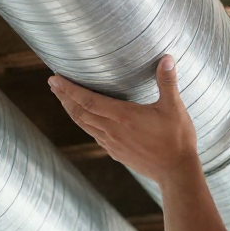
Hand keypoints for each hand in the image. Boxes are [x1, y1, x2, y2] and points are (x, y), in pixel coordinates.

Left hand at [48, 55, 198, 183]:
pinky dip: (84, 124)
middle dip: (64, 97)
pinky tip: (85, 120)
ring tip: (62, 99)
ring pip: (84, 125)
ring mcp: (113, 144)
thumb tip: (167, 58)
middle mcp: (113, 130)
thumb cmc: (177, 139)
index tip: (55, 79)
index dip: (69, 89)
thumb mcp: (174, 108)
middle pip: (80, 112)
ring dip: (71, 110)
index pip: (88, 100)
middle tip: (52, 84)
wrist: (176, 172)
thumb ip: (167, 82)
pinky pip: (94, 136)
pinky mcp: (116, 153)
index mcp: (123, 116)